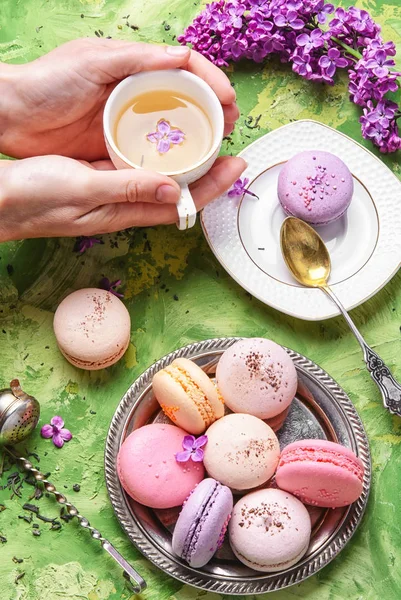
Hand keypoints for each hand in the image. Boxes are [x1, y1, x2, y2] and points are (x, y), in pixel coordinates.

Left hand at [0, 39, 238, 160]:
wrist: (13, 116)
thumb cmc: (48, 82)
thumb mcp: (94, 61)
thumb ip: (136, 59)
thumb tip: (181, 58)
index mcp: (133, 70)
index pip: (183, 70)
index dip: (210, 82)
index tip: (229, 100)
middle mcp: (135, 96)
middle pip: (185, 103)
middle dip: (213, 112)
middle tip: (230, 127)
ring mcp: (126, 125)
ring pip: (172, 132)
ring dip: (197, 140)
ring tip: (217, 150)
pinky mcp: (115, 151)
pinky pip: (151, 158)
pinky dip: (171, 162)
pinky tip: (185, 169)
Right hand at [0, 155, 245, 240]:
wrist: (0, 200)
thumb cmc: (32, 198)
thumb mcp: (81, 189)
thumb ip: (126, 189)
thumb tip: (174, 190)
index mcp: (123, 212)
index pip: (181, 204)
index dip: (212, 187)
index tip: (236, 167)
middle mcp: (124, 206)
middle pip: (178, 195)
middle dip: (209, 177)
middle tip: (232, 153)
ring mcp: (113, 195)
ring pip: (162, 184)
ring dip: (188, 168)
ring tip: (208, 146)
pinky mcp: (100, 182)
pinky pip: (140, 173)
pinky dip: (160, 160)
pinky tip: (163, 146)